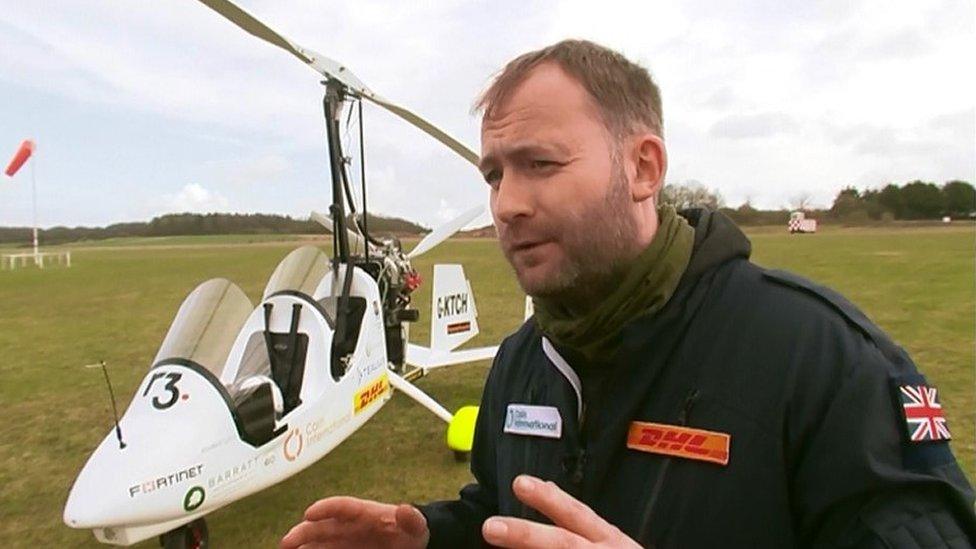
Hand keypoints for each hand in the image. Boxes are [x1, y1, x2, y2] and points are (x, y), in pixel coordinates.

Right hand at [279, 496, 428, 548]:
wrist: (411, 544)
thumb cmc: (412, 532)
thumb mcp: (417, 525)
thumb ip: (412, 518)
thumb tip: (406, 509)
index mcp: (365, 513)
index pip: (343, 507)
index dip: (326, 508)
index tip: (309, 513)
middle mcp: (349, 527)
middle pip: (322, 527)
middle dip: (303, 532)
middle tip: (286, 542)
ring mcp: (345, 542)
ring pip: (318, 544)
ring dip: (303, 547)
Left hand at [482, 475, 640, 547]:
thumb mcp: (611, 542)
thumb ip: (580, 521)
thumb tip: (544, 488)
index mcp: (610, 541)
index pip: (579, 516)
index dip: (551, 500)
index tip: (519, 483)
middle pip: (564, 544)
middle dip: (527, 535)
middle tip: (492, 527)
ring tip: (493, 541)